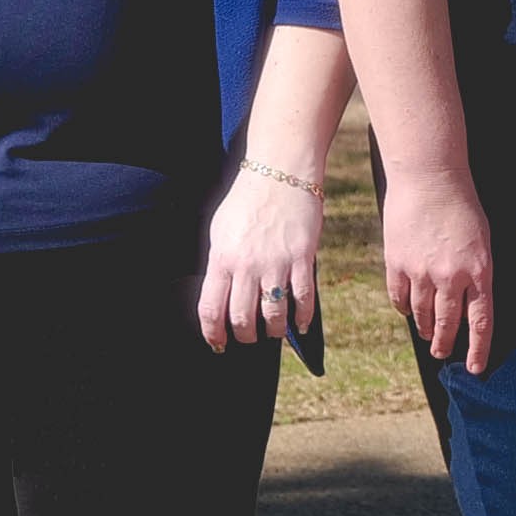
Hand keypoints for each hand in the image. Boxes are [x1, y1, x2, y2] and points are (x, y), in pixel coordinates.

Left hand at [199, 163, 324, 352]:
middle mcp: (247, 265)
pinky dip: (301, 318)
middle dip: (245, 336)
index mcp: (222, 258)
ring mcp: (276, 263)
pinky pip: (303, 299)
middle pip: (243, 318)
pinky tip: (299, 325)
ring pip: (274, 315)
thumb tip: (221, 294)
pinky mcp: (302, 258)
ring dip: (274, 332)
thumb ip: (220, 263)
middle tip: (249, 338)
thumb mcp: (220, 230)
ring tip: (274, 332)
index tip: (218, 343)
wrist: (280, 172)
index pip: (212, 309)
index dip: (213, 334)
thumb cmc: (247, 200)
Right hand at [380, 165, 502, 371]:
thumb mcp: (482, 241)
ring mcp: (422, 272)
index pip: (481, 322)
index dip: (478, 349)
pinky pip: (399, 298)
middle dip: (446, 345)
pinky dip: (404, 308)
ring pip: (422, 315)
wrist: (429, 176)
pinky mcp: (397, 263)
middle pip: (449, 324)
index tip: (474, 369)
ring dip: (426, 329)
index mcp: (479, 271)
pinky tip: (408, 311)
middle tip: (443, 354)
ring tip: (428, 335)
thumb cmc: (462, 205)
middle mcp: (451, 277)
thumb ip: (476, 273)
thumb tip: (468, 302)